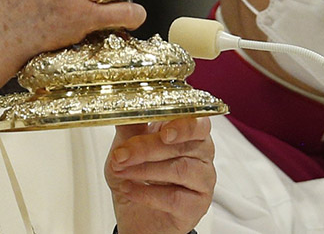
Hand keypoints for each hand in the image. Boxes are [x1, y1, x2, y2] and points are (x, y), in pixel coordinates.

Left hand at [106, 117, 214, 233]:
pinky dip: (146, 193)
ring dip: (145, 170)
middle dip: (148, 148)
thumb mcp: (125, 147)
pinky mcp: (197, 206)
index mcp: (187, 132)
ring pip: (181, 170)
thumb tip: (122, 107)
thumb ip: (129, 126)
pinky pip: (175, 198)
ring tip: (121, 171)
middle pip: (184, 145)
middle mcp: (201, 154)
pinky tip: (129, 190)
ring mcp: (203, 180)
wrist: (135, 215)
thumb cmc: (136, 177)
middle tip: (122, 154)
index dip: (184, 124)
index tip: (163, 131)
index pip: (197, 121)